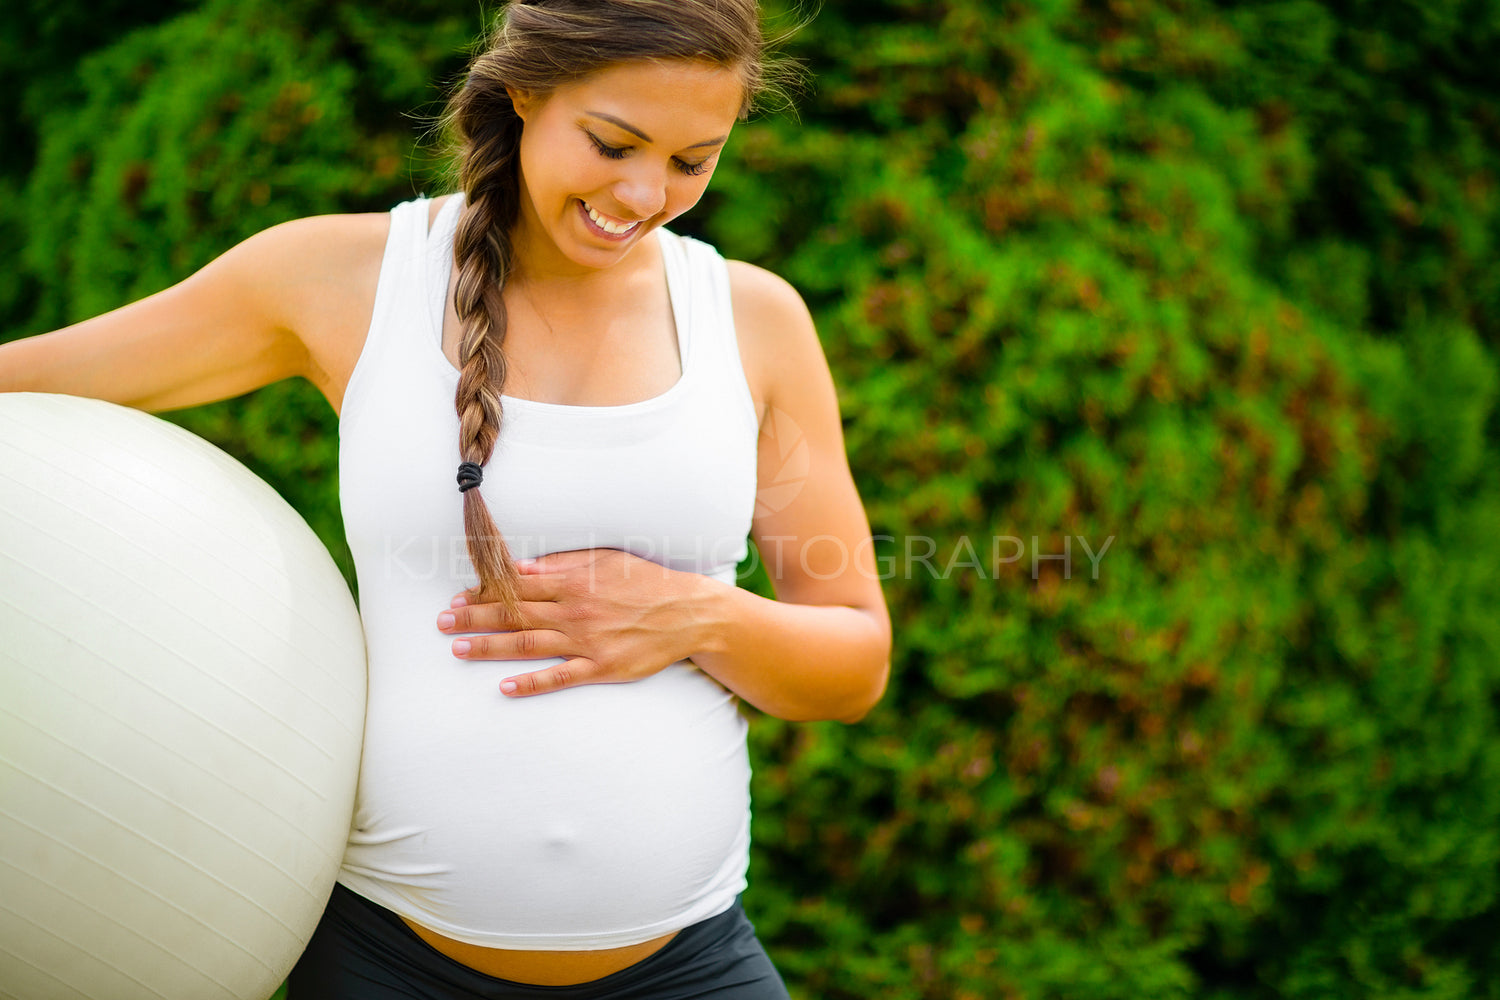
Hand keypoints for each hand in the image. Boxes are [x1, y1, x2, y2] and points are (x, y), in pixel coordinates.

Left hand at [436, 548, 711, 696]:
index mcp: (573, 582)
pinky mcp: (601, 667)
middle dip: (473, 619)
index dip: (483, 593)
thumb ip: (563, 564)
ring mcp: (586, 641)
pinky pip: (559, 677)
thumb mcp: (605, 561)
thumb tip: (522, 568)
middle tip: (440, 623)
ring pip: (528, 644)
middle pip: (514, 615)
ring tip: (457, 650)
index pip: (518, 588)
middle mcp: (574, 611)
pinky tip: (504, 688)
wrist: (688, 612)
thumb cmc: (646, 582)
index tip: (455, 597)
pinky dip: (530, 683)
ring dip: (490, 647)